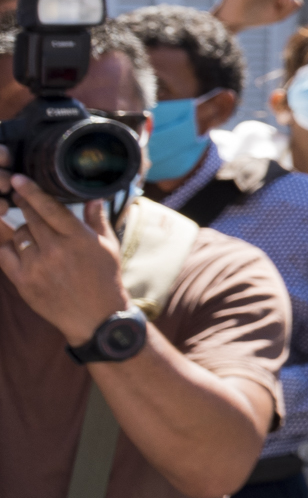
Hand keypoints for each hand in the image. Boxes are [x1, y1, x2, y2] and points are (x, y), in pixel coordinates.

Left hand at [0, 175, 131, 346]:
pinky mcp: (23, 282)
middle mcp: (55, 250)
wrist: (96, 318)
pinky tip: (15, 244)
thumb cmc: (105, 280)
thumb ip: (97, 220)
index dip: (32, 191)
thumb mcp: (108, 247)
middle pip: (30, 218)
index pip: (50, 208)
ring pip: (19, 235)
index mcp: (78, 239)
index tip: (19, 179)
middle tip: (18, 195)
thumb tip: (93, 198)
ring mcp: (37, 266)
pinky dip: (8, 246)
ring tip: (29, 230)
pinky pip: (6, 255)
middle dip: (22, 203)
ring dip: (21, 228)